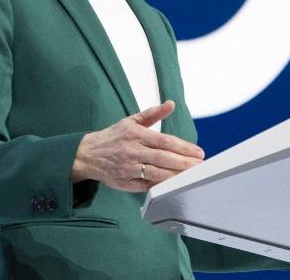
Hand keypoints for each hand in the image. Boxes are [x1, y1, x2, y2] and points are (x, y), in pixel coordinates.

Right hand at [71, 100, 204, 191]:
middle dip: (184, 163)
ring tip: (191, 176)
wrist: (89, 154)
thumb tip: (171, 104)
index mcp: (135, 134)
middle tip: (200, 165)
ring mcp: (129, 168)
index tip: (198, 152)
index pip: (164, 141)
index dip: (183, 147)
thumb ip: (153, 114)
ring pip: (156, 174)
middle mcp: (132, 151)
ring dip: (175, 176)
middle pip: (162, 158)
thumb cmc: (114, 137)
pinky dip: (161, 186)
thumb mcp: (131, 121)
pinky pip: (146, 186)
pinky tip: (173, 185)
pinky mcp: (126, 183)